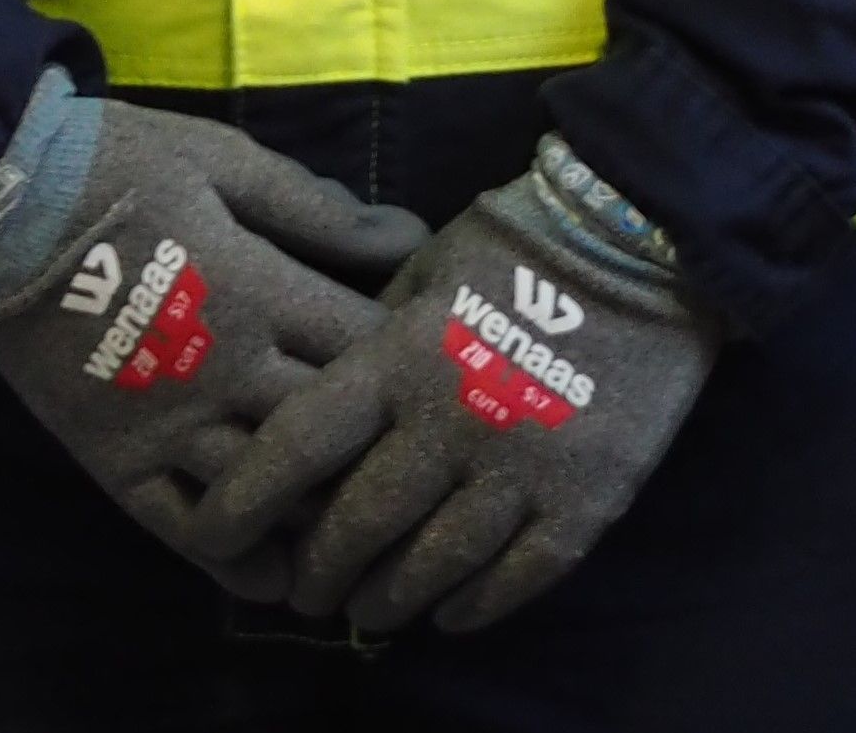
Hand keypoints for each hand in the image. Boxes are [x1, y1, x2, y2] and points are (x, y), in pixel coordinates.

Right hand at [0, 75, 427, 583]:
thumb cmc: (119, 165)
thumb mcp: (224, 161)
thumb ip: (316, 207)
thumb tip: (411, 233)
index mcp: (259, 290)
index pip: (367, 349)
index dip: (413, 368)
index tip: (440, 378)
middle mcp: (225, 370)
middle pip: (332, 435)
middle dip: (383, 452)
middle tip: (421, 469)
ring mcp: (167, 425)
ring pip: (269, 495)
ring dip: (323, 516)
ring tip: (368, 533)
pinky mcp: (115, 462)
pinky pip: (185, 531)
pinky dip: (239, 558)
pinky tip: (278, 570)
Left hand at [182, 145, 721, 634]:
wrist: (642, 239)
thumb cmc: (518, 244)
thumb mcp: (423, 265)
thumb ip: (369, 333)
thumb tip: (313, 389)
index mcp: (399, 355)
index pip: (300, 443)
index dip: (245, 499)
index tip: (213, 535)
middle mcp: (450, 420)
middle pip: (360, 523)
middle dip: (320, 570)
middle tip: (305, 592)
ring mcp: (521, 468)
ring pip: (434, 564)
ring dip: (390, 599)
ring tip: (369, 611)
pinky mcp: (585, 501)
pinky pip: (518, 578)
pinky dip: (475, 606)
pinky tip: (450, 615)